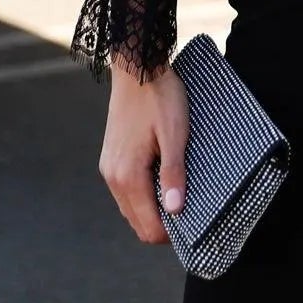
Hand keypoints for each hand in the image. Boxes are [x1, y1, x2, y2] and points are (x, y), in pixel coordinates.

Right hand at [98, 59, 189, 245]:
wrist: (137, 68)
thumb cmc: (160, 98)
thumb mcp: (174, 134)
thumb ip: (173, 173)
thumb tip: (176, 211)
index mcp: (128, 176)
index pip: (148, 226)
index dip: (170, 234)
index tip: (193, 228)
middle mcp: (113, 177)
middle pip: (137, 222)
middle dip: (161, 226)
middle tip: (189, 213)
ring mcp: (109, 167)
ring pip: (130, 208)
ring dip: (151, 211)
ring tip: (178, 195)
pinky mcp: (110, 157)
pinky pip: (126, 190)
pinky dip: (142, 196)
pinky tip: (162, 181)